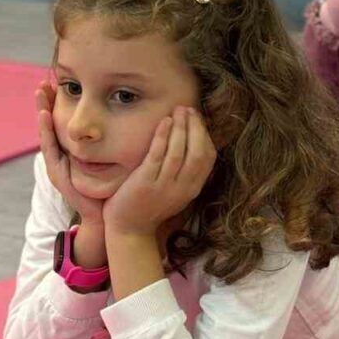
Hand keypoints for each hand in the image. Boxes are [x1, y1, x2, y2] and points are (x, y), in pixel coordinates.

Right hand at [36, 80, 103, 226]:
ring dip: (43, 112)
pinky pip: (50, 148)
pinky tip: (46, 115)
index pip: (62, 124)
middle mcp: (60, 158)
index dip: (59, 105)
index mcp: (71, 153)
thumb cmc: (110, 189)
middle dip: (46, 104)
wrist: (105, 217)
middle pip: (50, 126)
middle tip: (44, 82)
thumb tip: (128, 119)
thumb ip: (112, 143)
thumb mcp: (110, 160)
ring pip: (46, 134)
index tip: (58, 83)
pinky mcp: (57, 173)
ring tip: (41, 93)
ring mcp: (56, 165)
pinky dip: (46, 131)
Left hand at [103, 106, 215, 236]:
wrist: (129, 229)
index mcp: (192, 188)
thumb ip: (185, 173)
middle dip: (195, 127)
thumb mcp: (175, 191)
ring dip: (180, 127)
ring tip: (178, 111)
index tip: (198, 119)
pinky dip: (163, 136)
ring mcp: (164, 186)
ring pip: (179, 151)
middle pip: (198, 151)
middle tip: (188, 109)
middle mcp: (183, 187)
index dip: (205, 134)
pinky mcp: (146, 183)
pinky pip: (158, 155)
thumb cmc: (149, 206)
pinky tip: (164, 122)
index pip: (208, 157)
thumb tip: (192, 145)